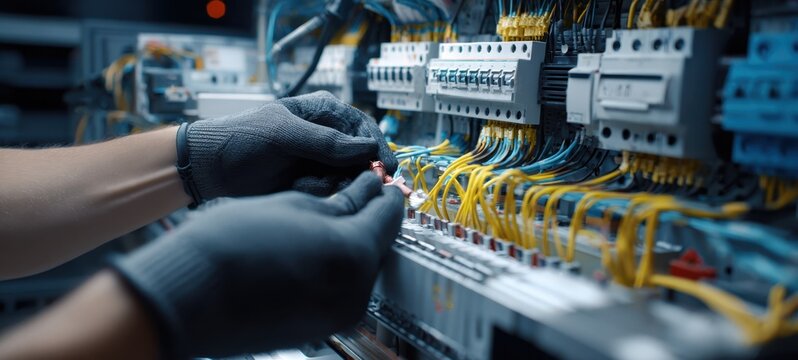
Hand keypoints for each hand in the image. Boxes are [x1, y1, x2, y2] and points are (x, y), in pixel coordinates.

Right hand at [110, 172, 403, 357]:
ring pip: (362, 266)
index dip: (384, 190)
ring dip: (352, 241)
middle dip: (369, 217)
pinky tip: (311, 247)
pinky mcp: (322, 326)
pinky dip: (335, 265)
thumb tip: (367, 192)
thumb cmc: (229, 245)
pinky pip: (343, 288)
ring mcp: (339, 314)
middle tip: (353, 192)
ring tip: (325, 218)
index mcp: (353, 254)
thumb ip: (341, 200)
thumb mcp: (293, 204)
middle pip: (379, 243)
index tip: (376, 178)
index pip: (390, 214)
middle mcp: (356, 292)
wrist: (186, 295)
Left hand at [183, 91, 396, 200]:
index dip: (378, 148)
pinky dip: (317, 193)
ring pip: (349, 179)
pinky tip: (297, 188)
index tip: (385, 168)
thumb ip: (326, 142)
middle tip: (338, 181)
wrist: (210, 169)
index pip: (364, 128)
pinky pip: (332, 192)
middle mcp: (328, 137)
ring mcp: (320, 162)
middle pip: (363, 157)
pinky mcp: (312, 184)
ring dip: (330, 184)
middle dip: (353, 172)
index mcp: (324, 112)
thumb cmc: (242, 139)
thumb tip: (368, 149)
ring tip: (302, 182)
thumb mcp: (284, 134)